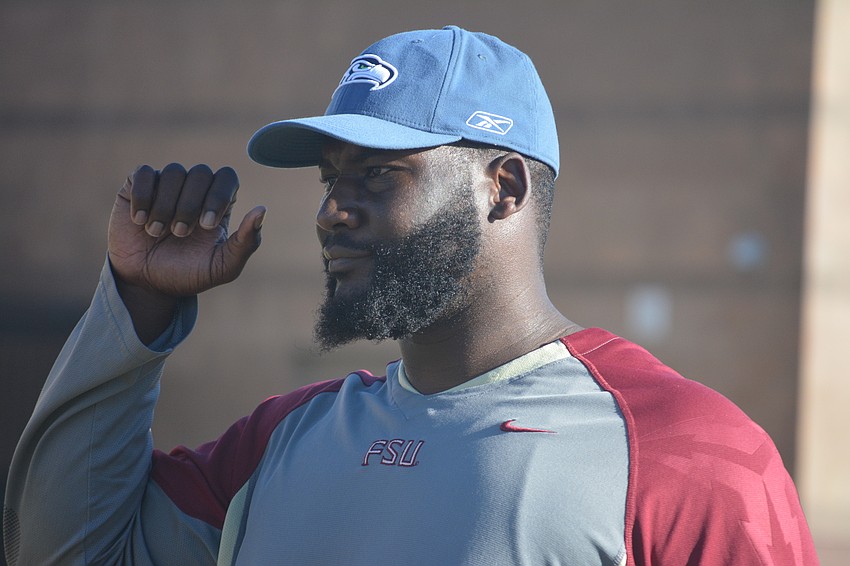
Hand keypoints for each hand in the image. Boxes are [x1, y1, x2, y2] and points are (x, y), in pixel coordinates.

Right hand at [108, 163, 264, 340]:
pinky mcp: (138, 187)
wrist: (147, 284)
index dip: (218, 196)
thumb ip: (246, 242)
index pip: (227, 177)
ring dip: (165, 206)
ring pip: (173, 172)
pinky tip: (141, 221)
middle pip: (201, 172)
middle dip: (190, 205)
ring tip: (157, 233)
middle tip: (180, 234)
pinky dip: (143, 197)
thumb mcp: (222, 267)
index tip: (206, 225)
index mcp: (219, 203)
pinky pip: (144, 173)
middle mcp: (195, 189)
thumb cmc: (188, 274)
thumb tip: (262, 209)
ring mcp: (167, 185)